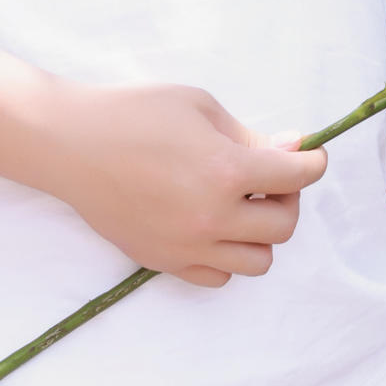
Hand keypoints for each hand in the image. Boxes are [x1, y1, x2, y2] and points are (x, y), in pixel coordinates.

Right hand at [27, 79, 326, 287]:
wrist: (72, 145)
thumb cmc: (135, 114)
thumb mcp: (200, 108)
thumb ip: (250, 136)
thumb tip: (294, 150)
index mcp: (226, 170)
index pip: (297, 177)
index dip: (313, 163)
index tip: (311, 157)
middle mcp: (212, 217)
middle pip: (284, 225)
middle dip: (287, 197)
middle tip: (269, 177)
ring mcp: (188, 246)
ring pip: (258, 260)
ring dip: (260, 233)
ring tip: (240, 207)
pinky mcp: (165, 262)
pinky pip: (218, 277)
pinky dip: (226, 256)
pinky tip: (212, 227)